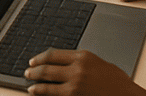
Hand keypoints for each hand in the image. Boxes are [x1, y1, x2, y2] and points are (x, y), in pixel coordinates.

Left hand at [25, 48, 145, 95]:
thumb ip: (81, 61)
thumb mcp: (98, 63)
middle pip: (48, 68)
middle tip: (27, 73)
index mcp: (82, 56)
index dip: (40, 58)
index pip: (53, 55)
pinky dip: (47, 95)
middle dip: (34, 71)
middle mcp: (77, 70)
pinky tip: (41, 95)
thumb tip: (66, 63)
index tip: (33, 61)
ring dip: (37, 85)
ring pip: (49, 85)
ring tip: (30, 86)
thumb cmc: (118, 82)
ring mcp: (76, 86)